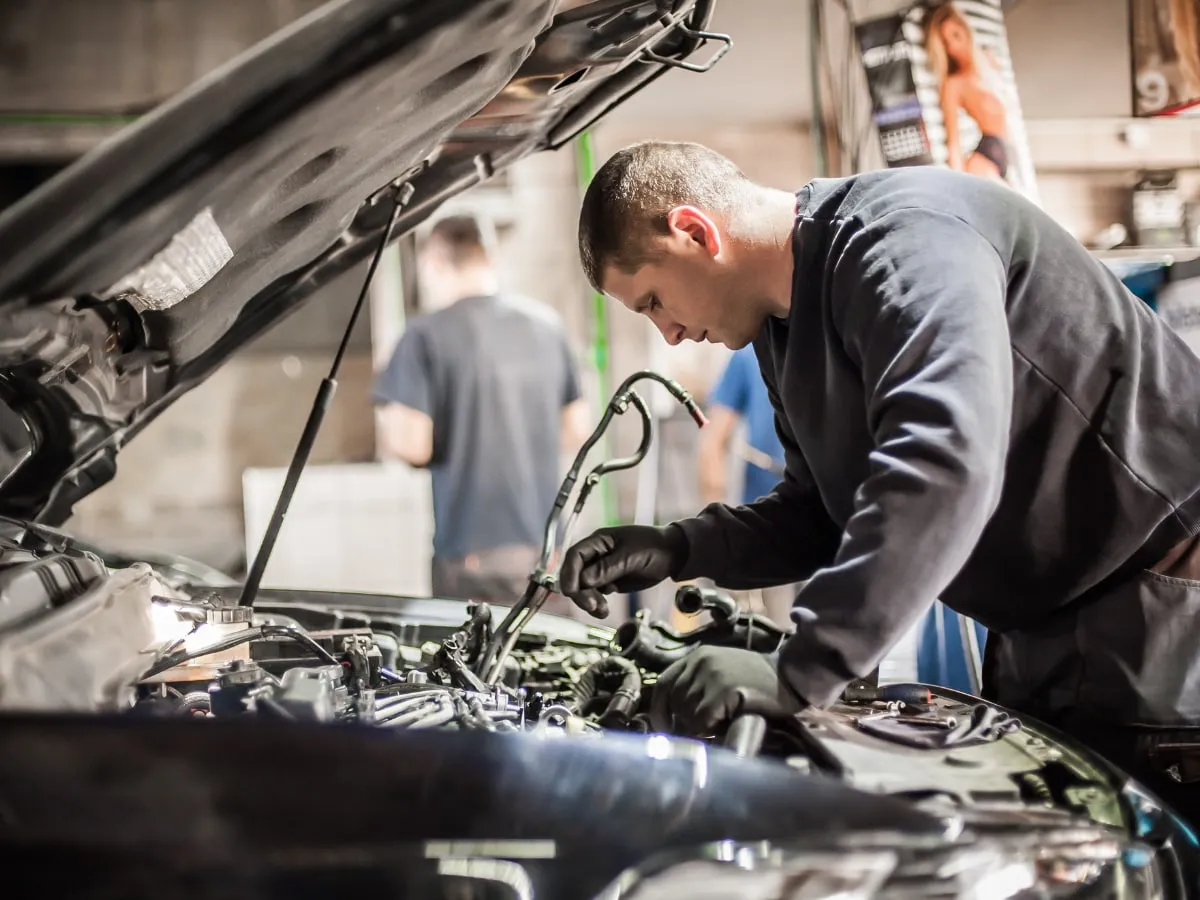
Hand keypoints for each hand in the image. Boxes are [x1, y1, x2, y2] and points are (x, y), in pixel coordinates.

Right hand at [557, 525, 686, 617]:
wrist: (672, 555)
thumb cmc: (654, 547)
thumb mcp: (631, 556)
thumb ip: (607, 568)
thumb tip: (584, 580)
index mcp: (599, 541)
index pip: (575, 556)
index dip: (569, 573)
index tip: (571, 591)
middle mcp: (596, 555)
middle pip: (575, 574)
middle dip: (580, 592)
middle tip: (592, 606)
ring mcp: (602, 569)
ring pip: (584, 587)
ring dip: (589, 600)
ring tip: (602, 611)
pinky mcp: (609, 581)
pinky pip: (595, 594)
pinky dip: (596, 604)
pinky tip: (604, 610)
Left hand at [650, 645, 806, 735]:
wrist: (790, 677)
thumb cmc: (756, 681)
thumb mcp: (721, 673)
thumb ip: (697, 685)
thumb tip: (672, 717)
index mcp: (697, 656)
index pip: (663, 684)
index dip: (660, 709)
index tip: (664, 727)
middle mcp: (700, 661)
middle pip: (674, 702)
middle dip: (685, 720)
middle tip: (708, 726)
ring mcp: (712, 675)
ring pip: (687, 714)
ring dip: (700, 726)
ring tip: (722, 721)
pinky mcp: (725, 691)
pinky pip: (702, 720)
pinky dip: (710, 729)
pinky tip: (726, 724)